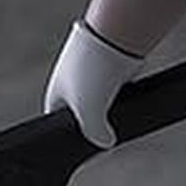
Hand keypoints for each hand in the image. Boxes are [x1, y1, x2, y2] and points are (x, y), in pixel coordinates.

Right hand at [44, 20, 139, 148]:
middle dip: (92, 125)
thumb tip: (107, 143)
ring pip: (101, 104)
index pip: (56, 124)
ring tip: (120, 119)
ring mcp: (90, 75)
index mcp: (55, 94)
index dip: (69, 138)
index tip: (83, 149)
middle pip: (81, 115)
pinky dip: (121, 99)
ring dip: (109, 111)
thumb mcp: (90, 113)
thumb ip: (95, 135)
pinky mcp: (110, 69)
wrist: (116, 37)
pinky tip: (130, 106)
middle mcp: (70, 84)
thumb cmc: (94, 71)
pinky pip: (115, 92)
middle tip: (106, 137)